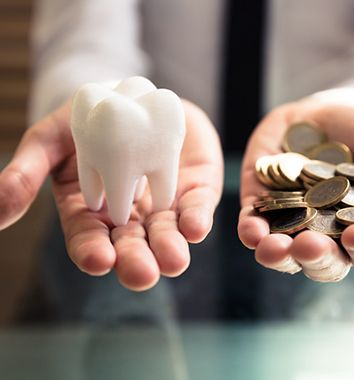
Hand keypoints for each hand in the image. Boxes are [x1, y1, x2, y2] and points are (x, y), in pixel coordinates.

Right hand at [0, 100, 222, 289]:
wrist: (133, 96)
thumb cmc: (89, 121)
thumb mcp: (51, 140)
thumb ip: (27, 172)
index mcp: (92, 212)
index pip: (90, 240)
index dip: (92, 252)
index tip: (98, 259)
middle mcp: (130, 216)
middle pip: (132, 246)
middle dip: (136, 261)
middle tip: (142, 274)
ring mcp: (163, 205)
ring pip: (167, 234)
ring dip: (171, 248)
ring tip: (174, 260)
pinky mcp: (192, 190)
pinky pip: (196, 207)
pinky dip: (196, 219)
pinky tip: (196, 227)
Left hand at [238, 100, 353, 281]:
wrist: (329, 112)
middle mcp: (326, 235)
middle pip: (322, 262)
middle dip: (316, 258)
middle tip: (310, 245)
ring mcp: (291, 222)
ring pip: (283, 253)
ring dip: (277, 255)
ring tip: (274, 248)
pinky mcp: (262, 205)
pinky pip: (252, 226)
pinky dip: (250, 232)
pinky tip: (251, 231)